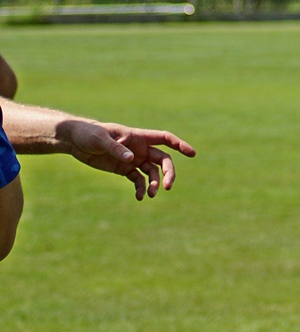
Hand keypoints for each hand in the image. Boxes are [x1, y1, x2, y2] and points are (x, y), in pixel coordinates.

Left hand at [59, 119, 195, 200]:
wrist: (75, 141)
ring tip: (150, 195)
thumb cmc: (89, 134)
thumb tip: (132, 159)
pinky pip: (138, 180)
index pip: (165, 139)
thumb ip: (116, 148)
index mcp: (138, 137)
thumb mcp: (100, 139)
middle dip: (168, 173)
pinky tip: (140, 197)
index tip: (192, 153)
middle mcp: (140, 148)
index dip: (180, 145)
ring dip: (154, 184)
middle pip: (162, 160)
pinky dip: (141, 189)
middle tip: (168, 186)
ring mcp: (133, 160)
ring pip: (152, 173)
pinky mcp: (124, 170)